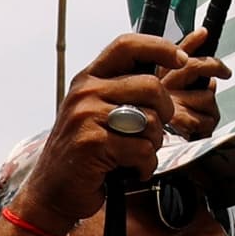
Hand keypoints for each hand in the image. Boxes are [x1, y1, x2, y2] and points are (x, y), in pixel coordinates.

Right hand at [25, 33, 226, 225]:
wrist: (53, 190)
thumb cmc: (84, 151)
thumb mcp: (96, 110)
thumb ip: (124, 90)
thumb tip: (168, 65)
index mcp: (89, 78)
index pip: (127, 45)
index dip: (160, 47)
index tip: (181, 59)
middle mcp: (86, 92)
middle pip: (151, 86)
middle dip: (165, 111)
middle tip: (155, 130)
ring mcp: (87, 116)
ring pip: (150, 119)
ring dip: (154, 143)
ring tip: (137, 154)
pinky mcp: (93, 144)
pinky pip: (142, 149)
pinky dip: (145, 165)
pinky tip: (133, 170)